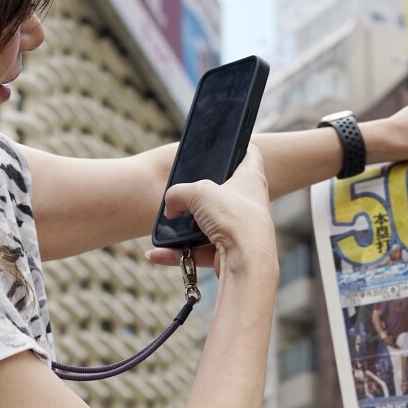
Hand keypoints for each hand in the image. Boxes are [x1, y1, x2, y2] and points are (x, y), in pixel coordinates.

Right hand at [146, 146, 274, 275]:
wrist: (246, 262)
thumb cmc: (233, 217)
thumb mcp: (198, 192)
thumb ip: (179, 193)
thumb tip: (170, 205)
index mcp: (251, 180)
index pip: (249, 155)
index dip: (237, 147)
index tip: (223, 146)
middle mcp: (248, 204)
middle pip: (220, 193)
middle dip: (196, 196)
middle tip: (179, 195)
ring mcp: (238, 231)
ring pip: (205, 226)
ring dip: (182, 229)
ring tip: (163, 228)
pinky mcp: (228, 254)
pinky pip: (197, 251)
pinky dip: (177, 253)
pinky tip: (156, 253)